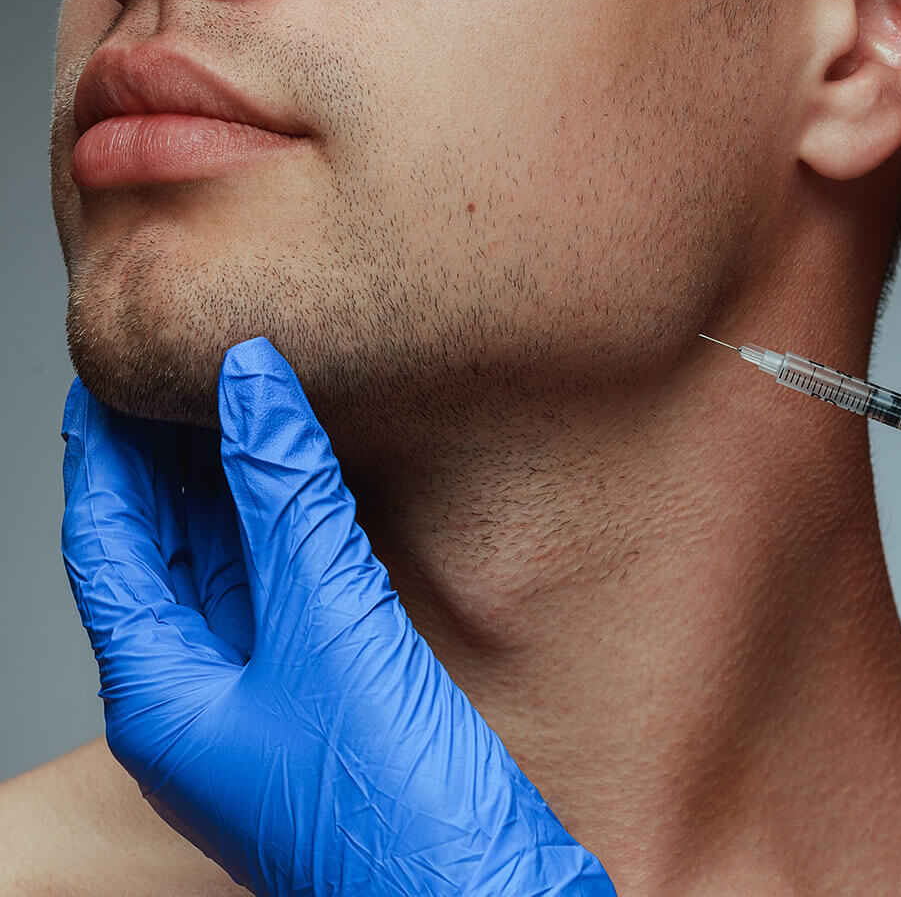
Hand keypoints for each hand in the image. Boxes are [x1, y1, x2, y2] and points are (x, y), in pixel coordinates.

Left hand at [61, 337, 614, 896]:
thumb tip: (251, 382)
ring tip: (238, 410)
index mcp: (162, 698)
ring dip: (228, 496)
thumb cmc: (392, 802)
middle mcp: (200, 704)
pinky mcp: (326, 705)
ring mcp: (264, 708)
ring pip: (226, 577)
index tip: (107, 372)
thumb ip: (289, 499)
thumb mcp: (330, 628)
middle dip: (161, 465)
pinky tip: (309, 491)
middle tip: (179, 374)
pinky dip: (289, 537)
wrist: (482, 895)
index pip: (106, 545)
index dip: (100, 452)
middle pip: (157, 558)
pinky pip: (287, 601)